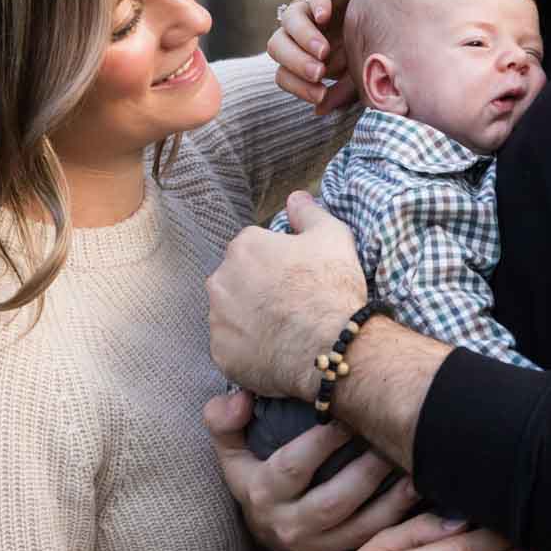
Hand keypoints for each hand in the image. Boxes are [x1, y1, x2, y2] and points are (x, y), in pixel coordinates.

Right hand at [203, 388, 422, 550]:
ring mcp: (319, 547)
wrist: (268, 532)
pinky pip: (377, 542)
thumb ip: (223, 422)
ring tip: (415, 467)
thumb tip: (238, 401)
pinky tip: (423, 495)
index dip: (320, 442)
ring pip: (362, 527)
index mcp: (261, 494)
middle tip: (391, 438)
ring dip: (393, 499)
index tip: (346, 412)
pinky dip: (404, 522)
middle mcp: (289, 526)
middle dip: (366, 470)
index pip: (292, 466)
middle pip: (334, 500)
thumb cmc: (257, 477)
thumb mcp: (231, 452)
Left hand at [207, 193, 366, 399]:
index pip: (254, 249)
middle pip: (237, 281)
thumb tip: (295, 197)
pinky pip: (231, 348)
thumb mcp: (332, 236)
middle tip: (289, 306)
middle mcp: (221, 279)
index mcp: (244, 247)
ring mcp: (218, 319)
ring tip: (282, 332)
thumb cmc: (331, 286)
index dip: (278, 265)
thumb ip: (308, 212)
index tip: (296, 279)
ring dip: (248, 320)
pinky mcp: (221, 353)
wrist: (332, 344)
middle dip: (256, 291)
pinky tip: (273, 352)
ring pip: (230, 315)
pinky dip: (247, 350)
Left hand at [269, 0, 368, 114]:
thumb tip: (319, 110)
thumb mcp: (361, 78)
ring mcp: (316, 7)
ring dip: (302, 37)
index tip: (320, 95)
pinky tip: (324, 17)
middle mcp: (305, 32)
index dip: (296, 85)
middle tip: (317, 72)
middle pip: (277, 44)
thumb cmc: (379, 55)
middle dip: (295, 61)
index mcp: (306, 57)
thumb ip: (341, 93)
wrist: (406, 21)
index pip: (283, 73)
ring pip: (290, 17)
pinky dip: (316, 1)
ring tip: (322, 51)